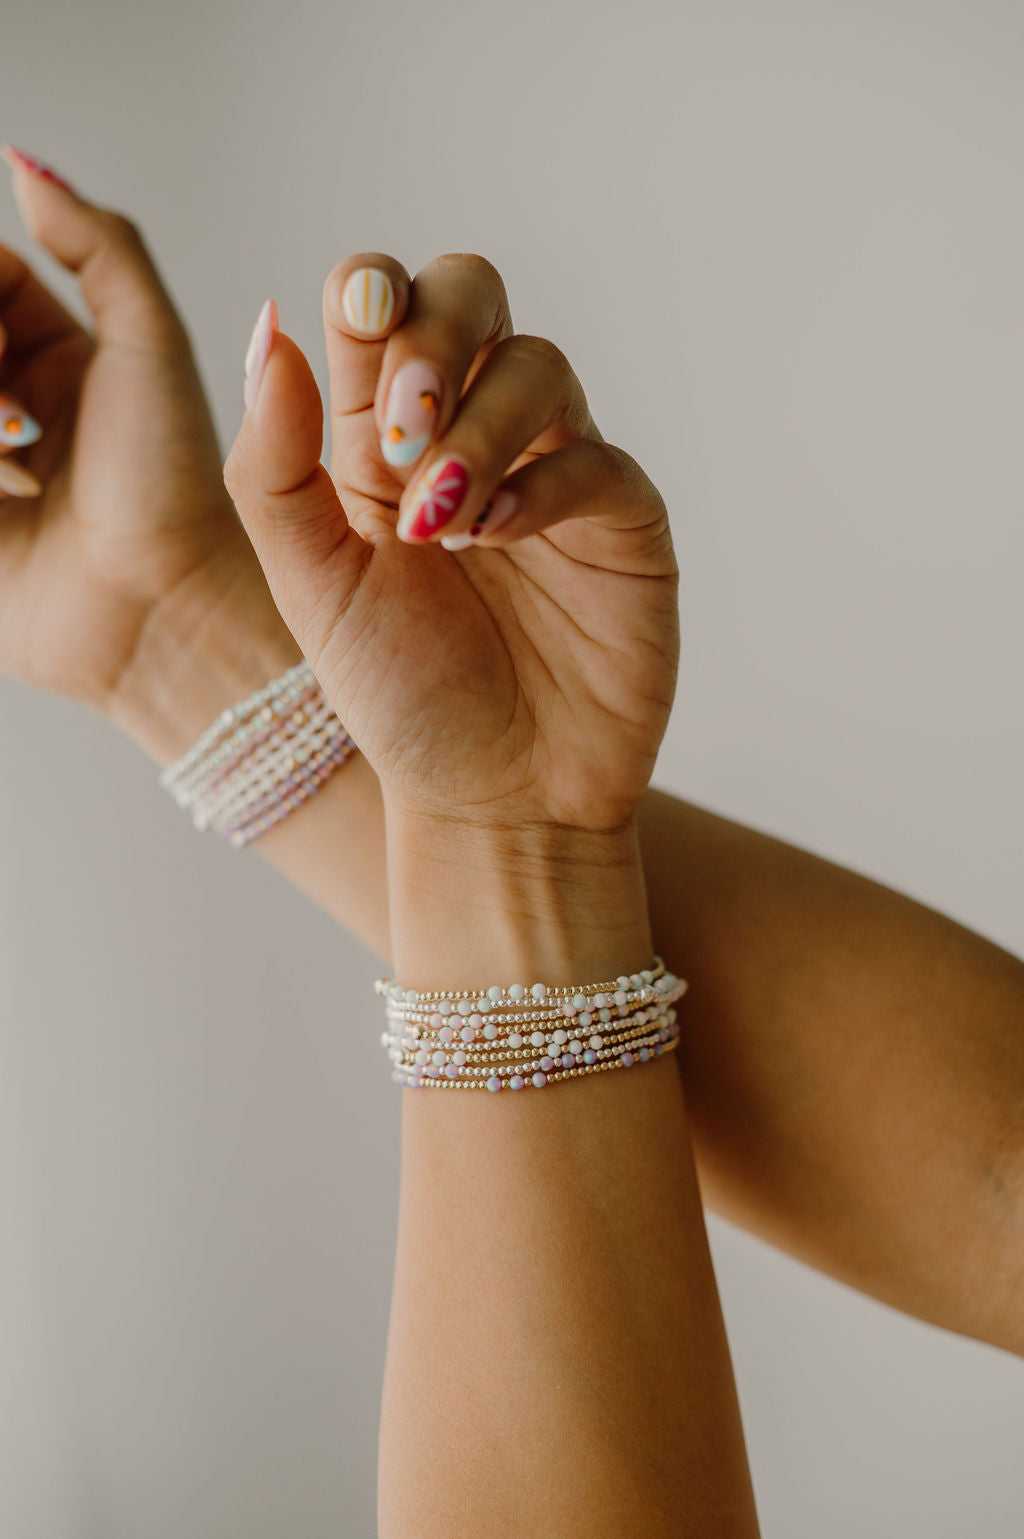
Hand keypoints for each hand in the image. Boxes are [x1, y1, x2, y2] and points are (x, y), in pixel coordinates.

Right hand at [0, 150, 275, 727]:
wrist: (163, 606)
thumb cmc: (172, 483)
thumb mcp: (150, 346)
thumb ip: (99, 247)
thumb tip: (24, 163)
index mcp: (63, 359)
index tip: (2, 338)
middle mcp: (17, 410)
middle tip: (11, 410)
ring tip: (12, 446)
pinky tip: (5, 481)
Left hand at [225, 253, 678, 836]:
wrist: (493, 798)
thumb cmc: (401, 697)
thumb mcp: (311, 586)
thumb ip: (276, 466)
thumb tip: (270, 325)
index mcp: (382, 440)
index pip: (381, 306)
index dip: (373, 294)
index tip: (357, 332)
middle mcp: (471, 436)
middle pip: (472, 294)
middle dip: (435, 334)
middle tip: (403, 424)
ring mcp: (553, 471)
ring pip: (539, 364)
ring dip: (479, 426)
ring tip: (439, 523)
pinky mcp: (621, 521)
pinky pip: (596, 459)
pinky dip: (542, 484)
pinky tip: (493, 538)